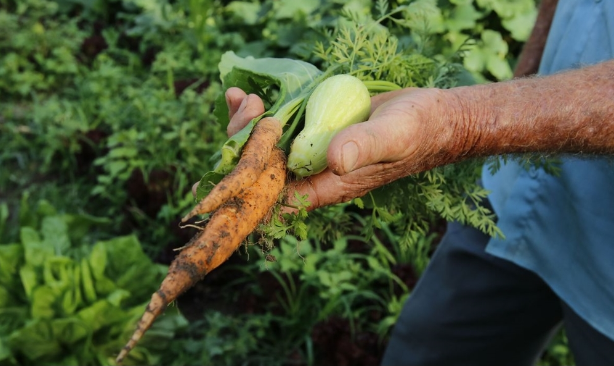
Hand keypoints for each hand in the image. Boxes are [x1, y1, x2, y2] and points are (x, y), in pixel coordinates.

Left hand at [194, 86, 461, 209]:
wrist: (432, 117)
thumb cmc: (417, 130)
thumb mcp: (394, 136)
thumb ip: (366, 147)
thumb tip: (334, 159)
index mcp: (328, 187)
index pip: (275, 196)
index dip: (250, 177)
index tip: (246, 142)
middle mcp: (313, 173)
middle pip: (261, 171)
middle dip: (243, 142)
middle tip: (249, 106)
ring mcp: (311, 152)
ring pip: (263, 148)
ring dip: (245, 125)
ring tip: (242, 96)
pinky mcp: (313, 130)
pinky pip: (277, 127)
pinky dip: (258, 113)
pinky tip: (245, 94)